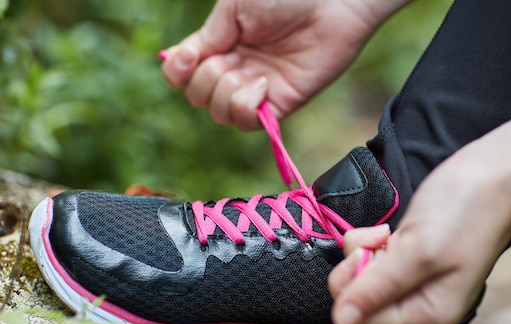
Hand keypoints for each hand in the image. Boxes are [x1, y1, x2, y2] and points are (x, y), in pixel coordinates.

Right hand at [161, 0, 408, 129]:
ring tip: (252, 72)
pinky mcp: (280, 104)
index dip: (178, 73)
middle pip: (199, 98)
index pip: (183, 74)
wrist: (331, 4)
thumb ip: (207, 37)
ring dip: (226, 93)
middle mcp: (235, 69)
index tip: (189, 57)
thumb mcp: (233, 6)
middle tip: (231, 57)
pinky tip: (262, 85)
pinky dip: (246, 107)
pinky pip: (248, 123)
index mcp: (220, 44)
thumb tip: (177, 61)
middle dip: (206, 80)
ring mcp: (257, 89)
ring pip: (220, 114)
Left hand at [329, 140, 510, 323]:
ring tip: (381, 238)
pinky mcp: (403, 260)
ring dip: (358, 260)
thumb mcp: (418, 253)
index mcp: (428, 318)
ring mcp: (410, 284)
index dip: (352, 308)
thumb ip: (377, 290)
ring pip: (359, 289)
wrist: (494, 176)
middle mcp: (418, 308)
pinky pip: (369, 265)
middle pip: (361, 320)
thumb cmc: (464, 214)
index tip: (362, 271)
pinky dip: (366, 246)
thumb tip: (340, 322)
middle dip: (351, 286)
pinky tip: (386, 232)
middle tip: (366, 254)